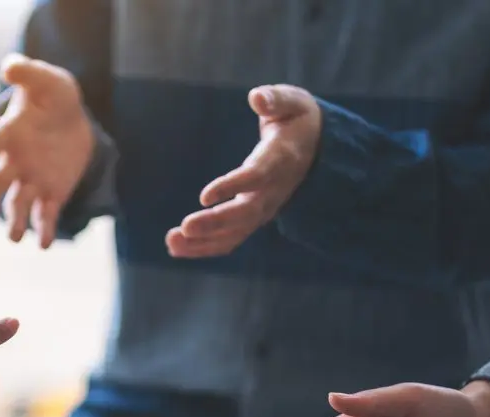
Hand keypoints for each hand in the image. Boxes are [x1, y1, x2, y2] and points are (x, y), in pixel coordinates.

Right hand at [0, 54, 93, 248]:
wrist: (73, 122)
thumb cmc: (54, 99)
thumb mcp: (50, 82)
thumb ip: (29, 74)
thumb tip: (8, 66)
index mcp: (7, 135)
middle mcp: (13, 162)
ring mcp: (30, 181)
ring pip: (17, 205)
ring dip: (14, 221)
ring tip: (14, 237)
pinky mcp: (50, 195)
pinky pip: (45, 216)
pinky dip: (44, 230)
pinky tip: (44, 244)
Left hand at [167, 85, 321, 257]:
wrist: (317, 149)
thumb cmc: (297, 120)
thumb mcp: (293, 102)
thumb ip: (276, 99)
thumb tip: (257, 97)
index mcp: (281, 160)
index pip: (256, 177)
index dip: (232, 186)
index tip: (204, 196)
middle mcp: (272, 191)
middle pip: (244, 213)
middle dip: (214, 222)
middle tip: (185, 227)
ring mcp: (264, 208)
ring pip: (235, 233)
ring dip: (203, 242)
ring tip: (171, 242)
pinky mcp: (252, 219)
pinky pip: (229, 239)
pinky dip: (204, 247)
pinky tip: (176, 247)